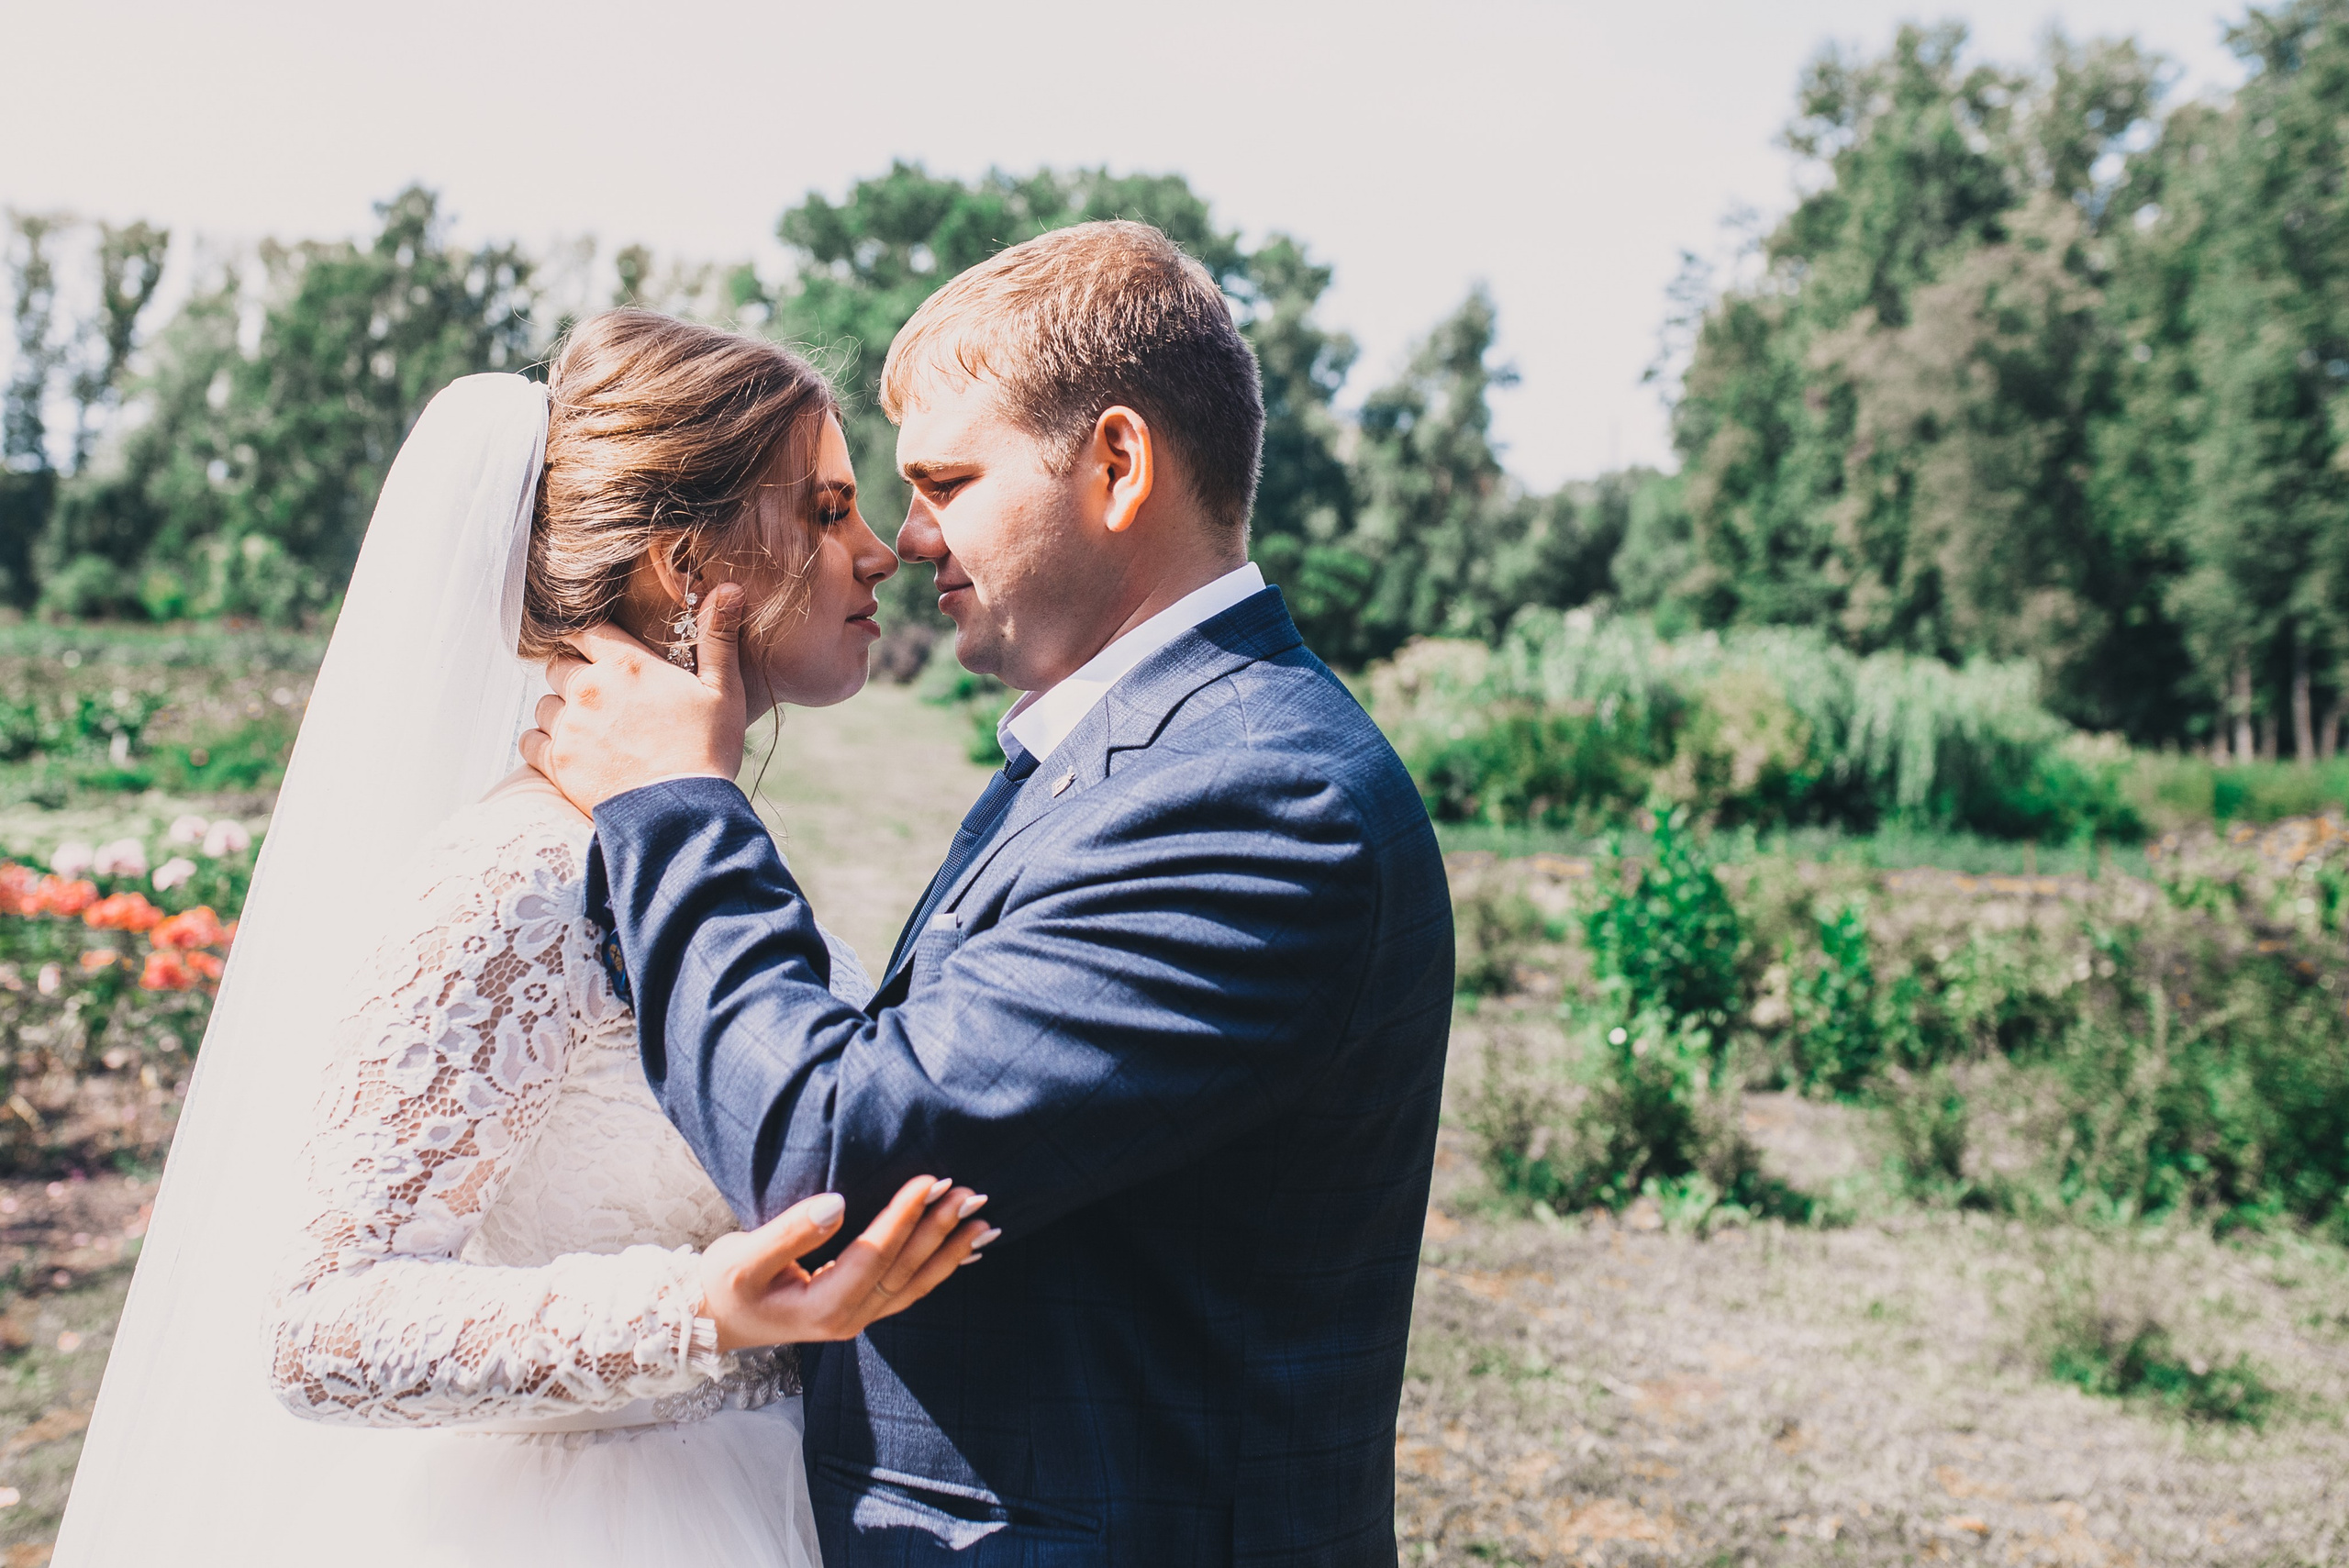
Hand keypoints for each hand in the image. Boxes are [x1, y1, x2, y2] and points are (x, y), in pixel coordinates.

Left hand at [518, 582, 748, 814]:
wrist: (680, 814)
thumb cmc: (707, 752)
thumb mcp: (723, 691)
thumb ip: (717, 637)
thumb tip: (729, 588)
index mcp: (626, 664)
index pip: (585, 630)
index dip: (587, 639)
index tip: (596, 651)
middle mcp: (589, 688)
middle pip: (557, 665)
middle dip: (572, 675)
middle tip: (596, 696)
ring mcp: (569, 726)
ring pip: (543, 704)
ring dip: (559, 712)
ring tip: (585, 728)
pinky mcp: (556, 762)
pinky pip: (529, 741)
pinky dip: (541, 743)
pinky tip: (566, 751)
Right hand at [696, 1175, 994, 1351]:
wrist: (711, 1321)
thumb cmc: (724, 1286)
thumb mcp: (742, 1259)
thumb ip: (789, 1232)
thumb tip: (836, 1204)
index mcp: (823, 1307)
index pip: (874, 1255)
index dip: (904, 1218)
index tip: (929, 1181)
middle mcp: (848, 1318)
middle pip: (904, 1270)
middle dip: (939, 1229)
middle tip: (970, 1193)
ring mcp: (857, 1318)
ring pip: (914, 1283)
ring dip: (949, 1250)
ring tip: (982, 1219)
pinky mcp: (859, 1309)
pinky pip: (908, 1289)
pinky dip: (938, 1268)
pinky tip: (962, 1250)